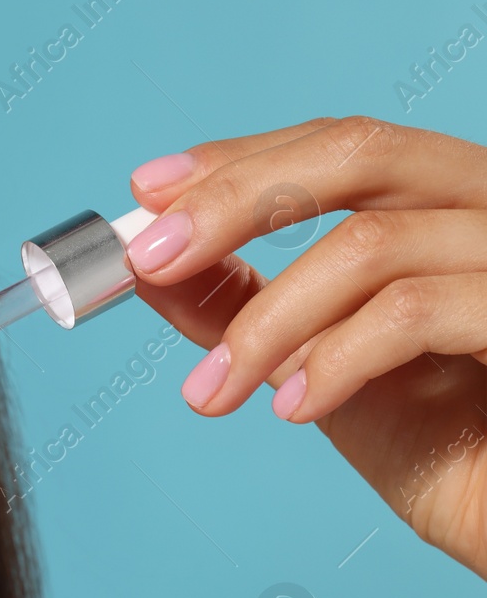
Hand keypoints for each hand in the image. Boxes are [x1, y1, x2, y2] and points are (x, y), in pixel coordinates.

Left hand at [122, 116, 486, 579]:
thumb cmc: (448, 452)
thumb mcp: (317, 366)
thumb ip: (241, 308)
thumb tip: (146, 265)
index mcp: (451, 205)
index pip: (342, 145)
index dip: (240, 159)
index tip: (148, 193)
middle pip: (362, 151)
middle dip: (236, 200)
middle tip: (150, 259)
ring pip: (373, 242)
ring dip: (263, 323)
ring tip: (213, 392)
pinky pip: (415, 311)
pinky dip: (333, 359)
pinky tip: (295, 408)